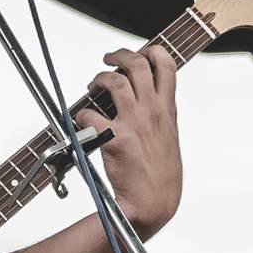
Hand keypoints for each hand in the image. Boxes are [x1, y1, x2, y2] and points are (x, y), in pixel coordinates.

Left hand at [75, 44, 181, 239]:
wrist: (154, 202)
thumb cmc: (161, 175)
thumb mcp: (170, 137)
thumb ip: (161, 115)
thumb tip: (150, 100)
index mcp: (168, 110)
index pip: (167, 65)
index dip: (152, 51)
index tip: (141, 51)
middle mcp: (152, 112)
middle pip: (137, 65)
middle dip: (119, 55)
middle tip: (108, 59)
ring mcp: (134, 124)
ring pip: (114, 82)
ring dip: (99, 78)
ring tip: (93, 84)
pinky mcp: (115, 139)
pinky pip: (91, 116)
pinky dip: (82, 114)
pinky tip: (83, 121)